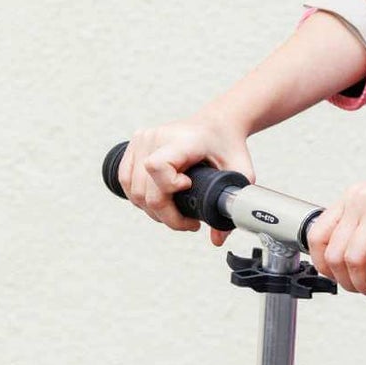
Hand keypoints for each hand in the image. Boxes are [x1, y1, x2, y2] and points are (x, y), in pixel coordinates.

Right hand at [120, 113, 254, 246]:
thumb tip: (216, 240)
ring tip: (175, 213)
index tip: (188, 187)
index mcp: (183, 140)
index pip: (156, 166)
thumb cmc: (227, 146)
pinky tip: (159, 202)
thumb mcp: (240, 172)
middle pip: (145, 189)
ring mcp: (142, 139)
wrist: (216, 124)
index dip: (168, 186)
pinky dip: (139, 197)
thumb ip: (233, 204)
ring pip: (133, 189)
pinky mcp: (134, 144)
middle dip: (166, 214)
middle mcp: (157, 137)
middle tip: (188, 221)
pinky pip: (125, 179)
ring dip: (152, 210)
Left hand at [305, 165, 365, 301]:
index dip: (322, 264)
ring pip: (352, 260)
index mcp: (356, 195)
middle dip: (345, 281)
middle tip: (363, 290)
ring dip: (361, 286)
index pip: (318, 234)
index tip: (337, 278)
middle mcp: (362, 198)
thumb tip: (353, 260)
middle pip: (333, 253)